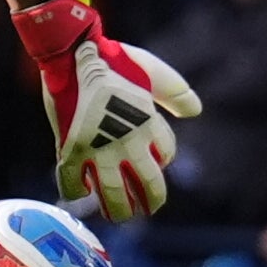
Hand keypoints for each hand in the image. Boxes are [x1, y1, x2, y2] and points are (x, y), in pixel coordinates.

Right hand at [12, 0, 201, 222]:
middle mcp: (127, 140)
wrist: (72, 51)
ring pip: (112, 192)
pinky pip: (71, 181)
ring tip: (118, 215)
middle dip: (150, 201)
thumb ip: (175, 91)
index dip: (162, 159)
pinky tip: (81, 191)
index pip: (165, 154)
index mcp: (148, 123)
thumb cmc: (113, 57)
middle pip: (147, 184)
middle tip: (147, 209)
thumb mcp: (153, 71)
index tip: (153, 159)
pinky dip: (75, 191)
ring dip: (117, 209)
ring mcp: (98, 147)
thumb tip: (196, 112)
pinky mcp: (70, 147)